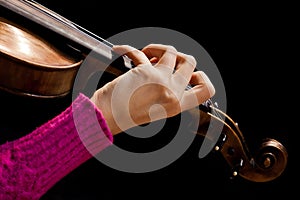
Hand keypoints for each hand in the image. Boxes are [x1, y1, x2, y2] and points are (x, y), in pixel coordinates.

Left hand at [91, 44, 214, 134]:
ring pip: (171, 50)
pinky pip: (140, 51)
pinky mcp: (146, 71)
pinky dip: (128, 49)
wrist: (105, 117)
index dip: (201, 76)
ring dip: (156, 48)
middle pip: (191, 62)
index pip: (206, 90)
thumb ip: (167, 90)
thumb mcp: (154, 107)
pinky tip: (120, 50)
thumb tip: (169, 65)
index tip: (188, 72)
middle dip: (177, 55)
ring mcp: (161, 81)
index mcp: (176, 105)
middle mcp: (173, 93)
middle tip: (161, 60)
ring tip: (145, 55)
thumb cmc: (123, 114)